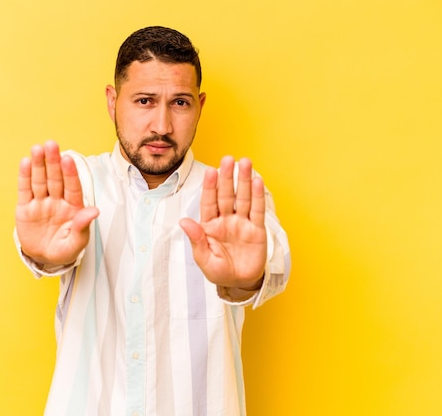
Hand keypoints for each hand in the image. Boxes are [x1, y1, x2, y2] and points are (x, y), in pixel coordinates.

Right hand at [15, 140, 98, 265]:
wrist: (44, 258)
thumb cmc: (65, 249)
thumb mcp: (76, 242)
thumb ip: (82, 226)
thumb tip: (94, 211)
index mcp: (73, 207)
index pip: (72, 187)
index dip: (70, 173)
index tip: (68, 159)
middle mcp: (57, 200)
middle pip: (55, 179)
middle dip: (53, 162)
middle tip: (51, 144)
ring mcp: (41, 203)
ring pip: (40, 180)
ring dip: (38, 164)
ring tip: (37, 149)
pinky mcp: (25, 208)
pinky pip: (25, 190)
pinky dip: (24, 176)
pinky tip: (25, 162)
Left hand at [179, 156, 266, 289]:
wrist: (239, 282)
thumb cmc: (219, 271)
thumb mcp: (204, 259)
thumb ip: (196, 240)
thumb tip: (183, 221)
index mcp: (209, 225)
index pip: (209, 201)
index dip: (209, 187)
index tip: (210, 171)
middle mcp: (226, 219)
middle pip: (226, 194)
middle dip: (227, 177)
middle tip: (228, 159)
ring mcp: (242, 223)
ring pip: (243, 198)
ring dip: (244, 180)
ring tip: (245, 162)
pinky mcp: (256, 229)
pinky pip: (257, 210)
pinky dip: (257, 196)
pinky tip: (257, 181)